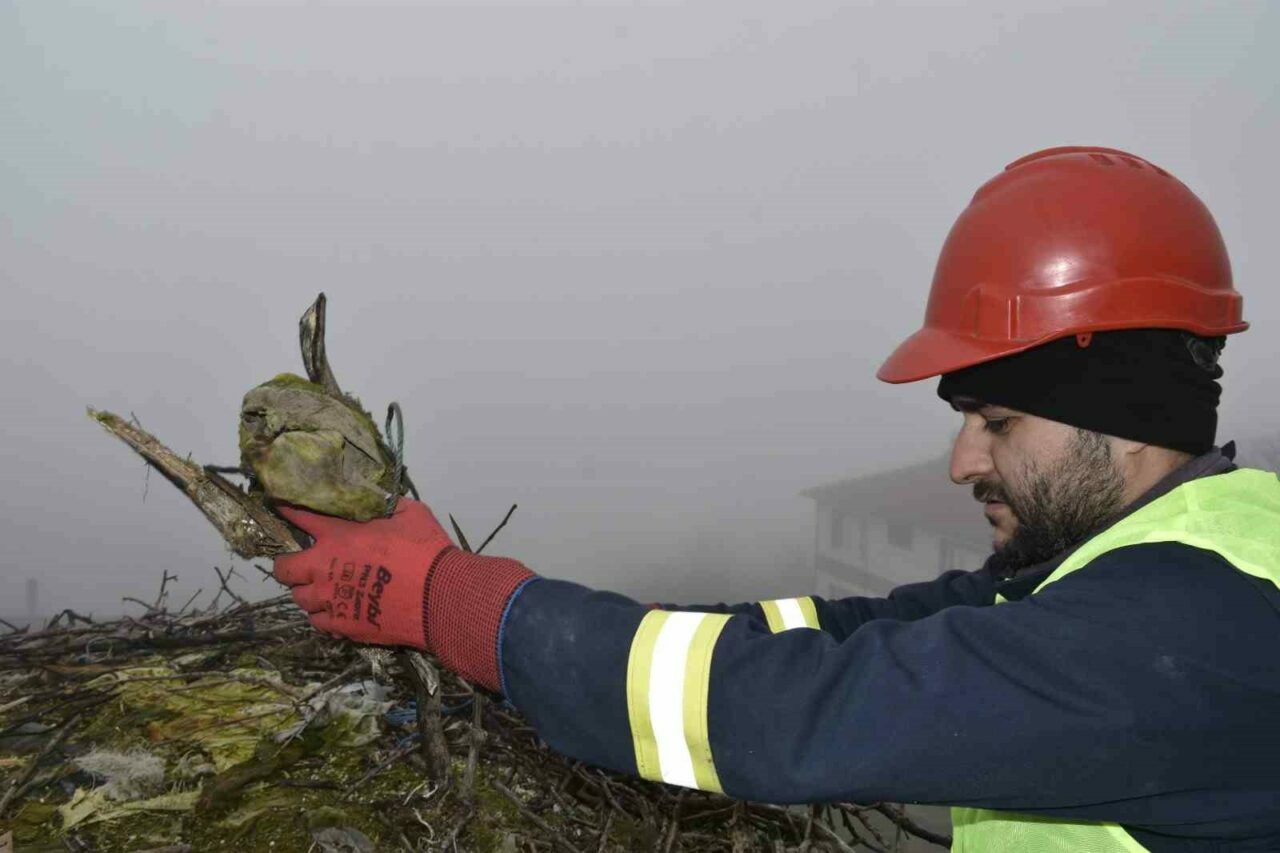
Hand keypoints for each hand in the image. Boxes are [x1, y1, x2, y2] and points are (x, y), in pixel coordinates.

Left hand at [273, 498, 450, 648]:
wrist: (438, 596)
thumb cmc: (425, 551)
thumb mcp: (411, 514)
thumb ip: (388, 506)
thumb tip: (380, 500)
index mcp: (337, 536)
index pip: (299, 518)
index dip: (287, 512)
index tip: (281, 509)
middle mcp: (323, 568)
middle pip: (284, 569)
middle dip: (289, 565)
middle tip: (305, 564)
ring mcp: (330, 600)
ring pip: (300, 599)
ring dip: (309, 592)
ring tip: (324, 590)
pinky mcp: (342, 625)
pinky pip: (318, 623)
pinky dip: (324, 616)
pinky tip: (337, 611)